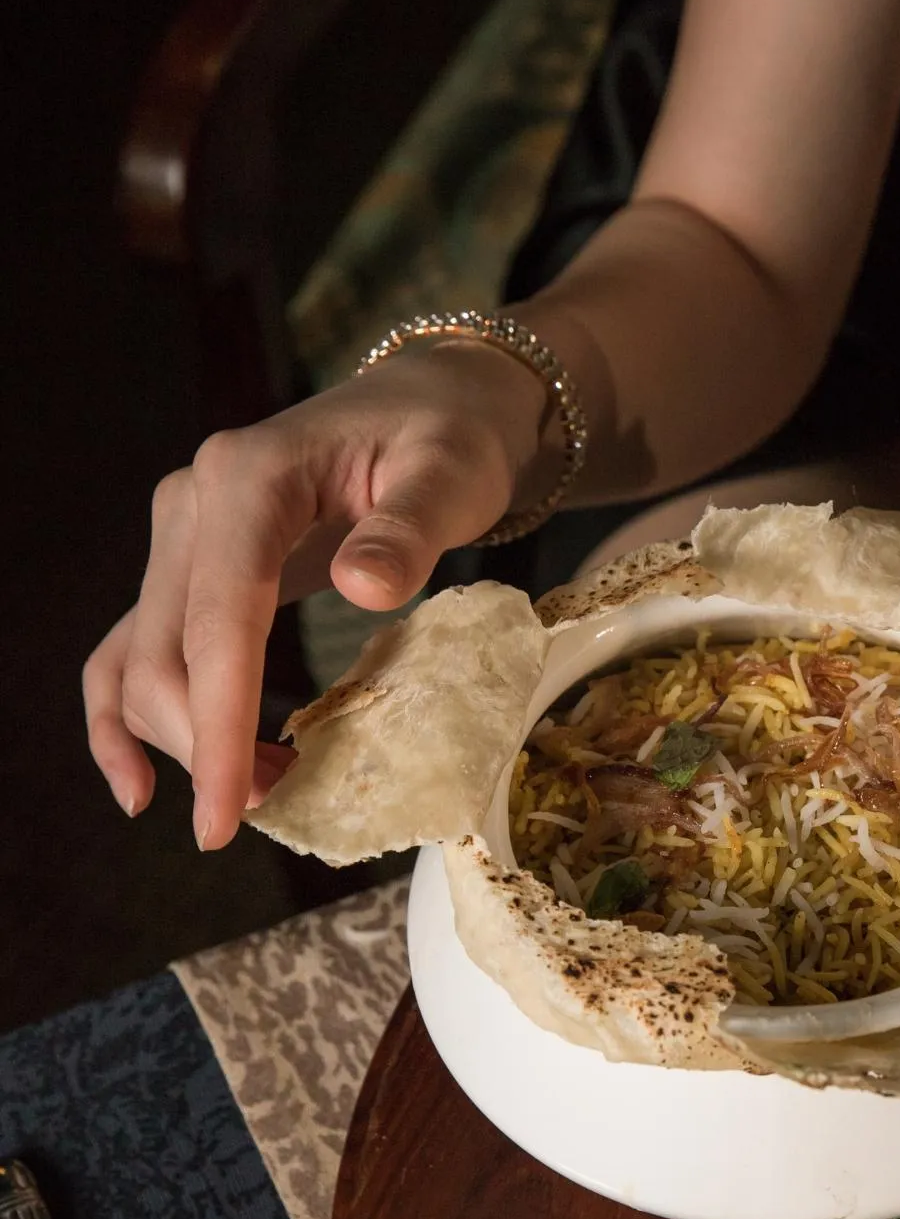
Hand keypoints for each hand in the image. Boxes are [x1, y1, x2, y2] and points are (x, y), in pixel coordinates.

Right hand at [83, 341, 544, 848]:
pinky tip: (143, 785)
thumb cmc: (448, 439)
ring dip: (184, 741)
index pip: (218, 620)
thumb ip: (408, 529)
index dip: (218, 724)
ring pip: (142, 659)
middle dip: (206, 746)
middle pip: (164, 651)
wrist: (431, 406)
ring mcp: (185, 533)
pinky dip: (130, 715)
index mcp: (249, 479)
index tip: (229, 812)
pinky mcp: (194, 562)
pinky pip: (136, 644)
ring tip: (261, 795)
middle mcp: (194, 503)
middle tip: (276, 808)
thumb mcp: (450, 475)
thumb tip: (364, 587)